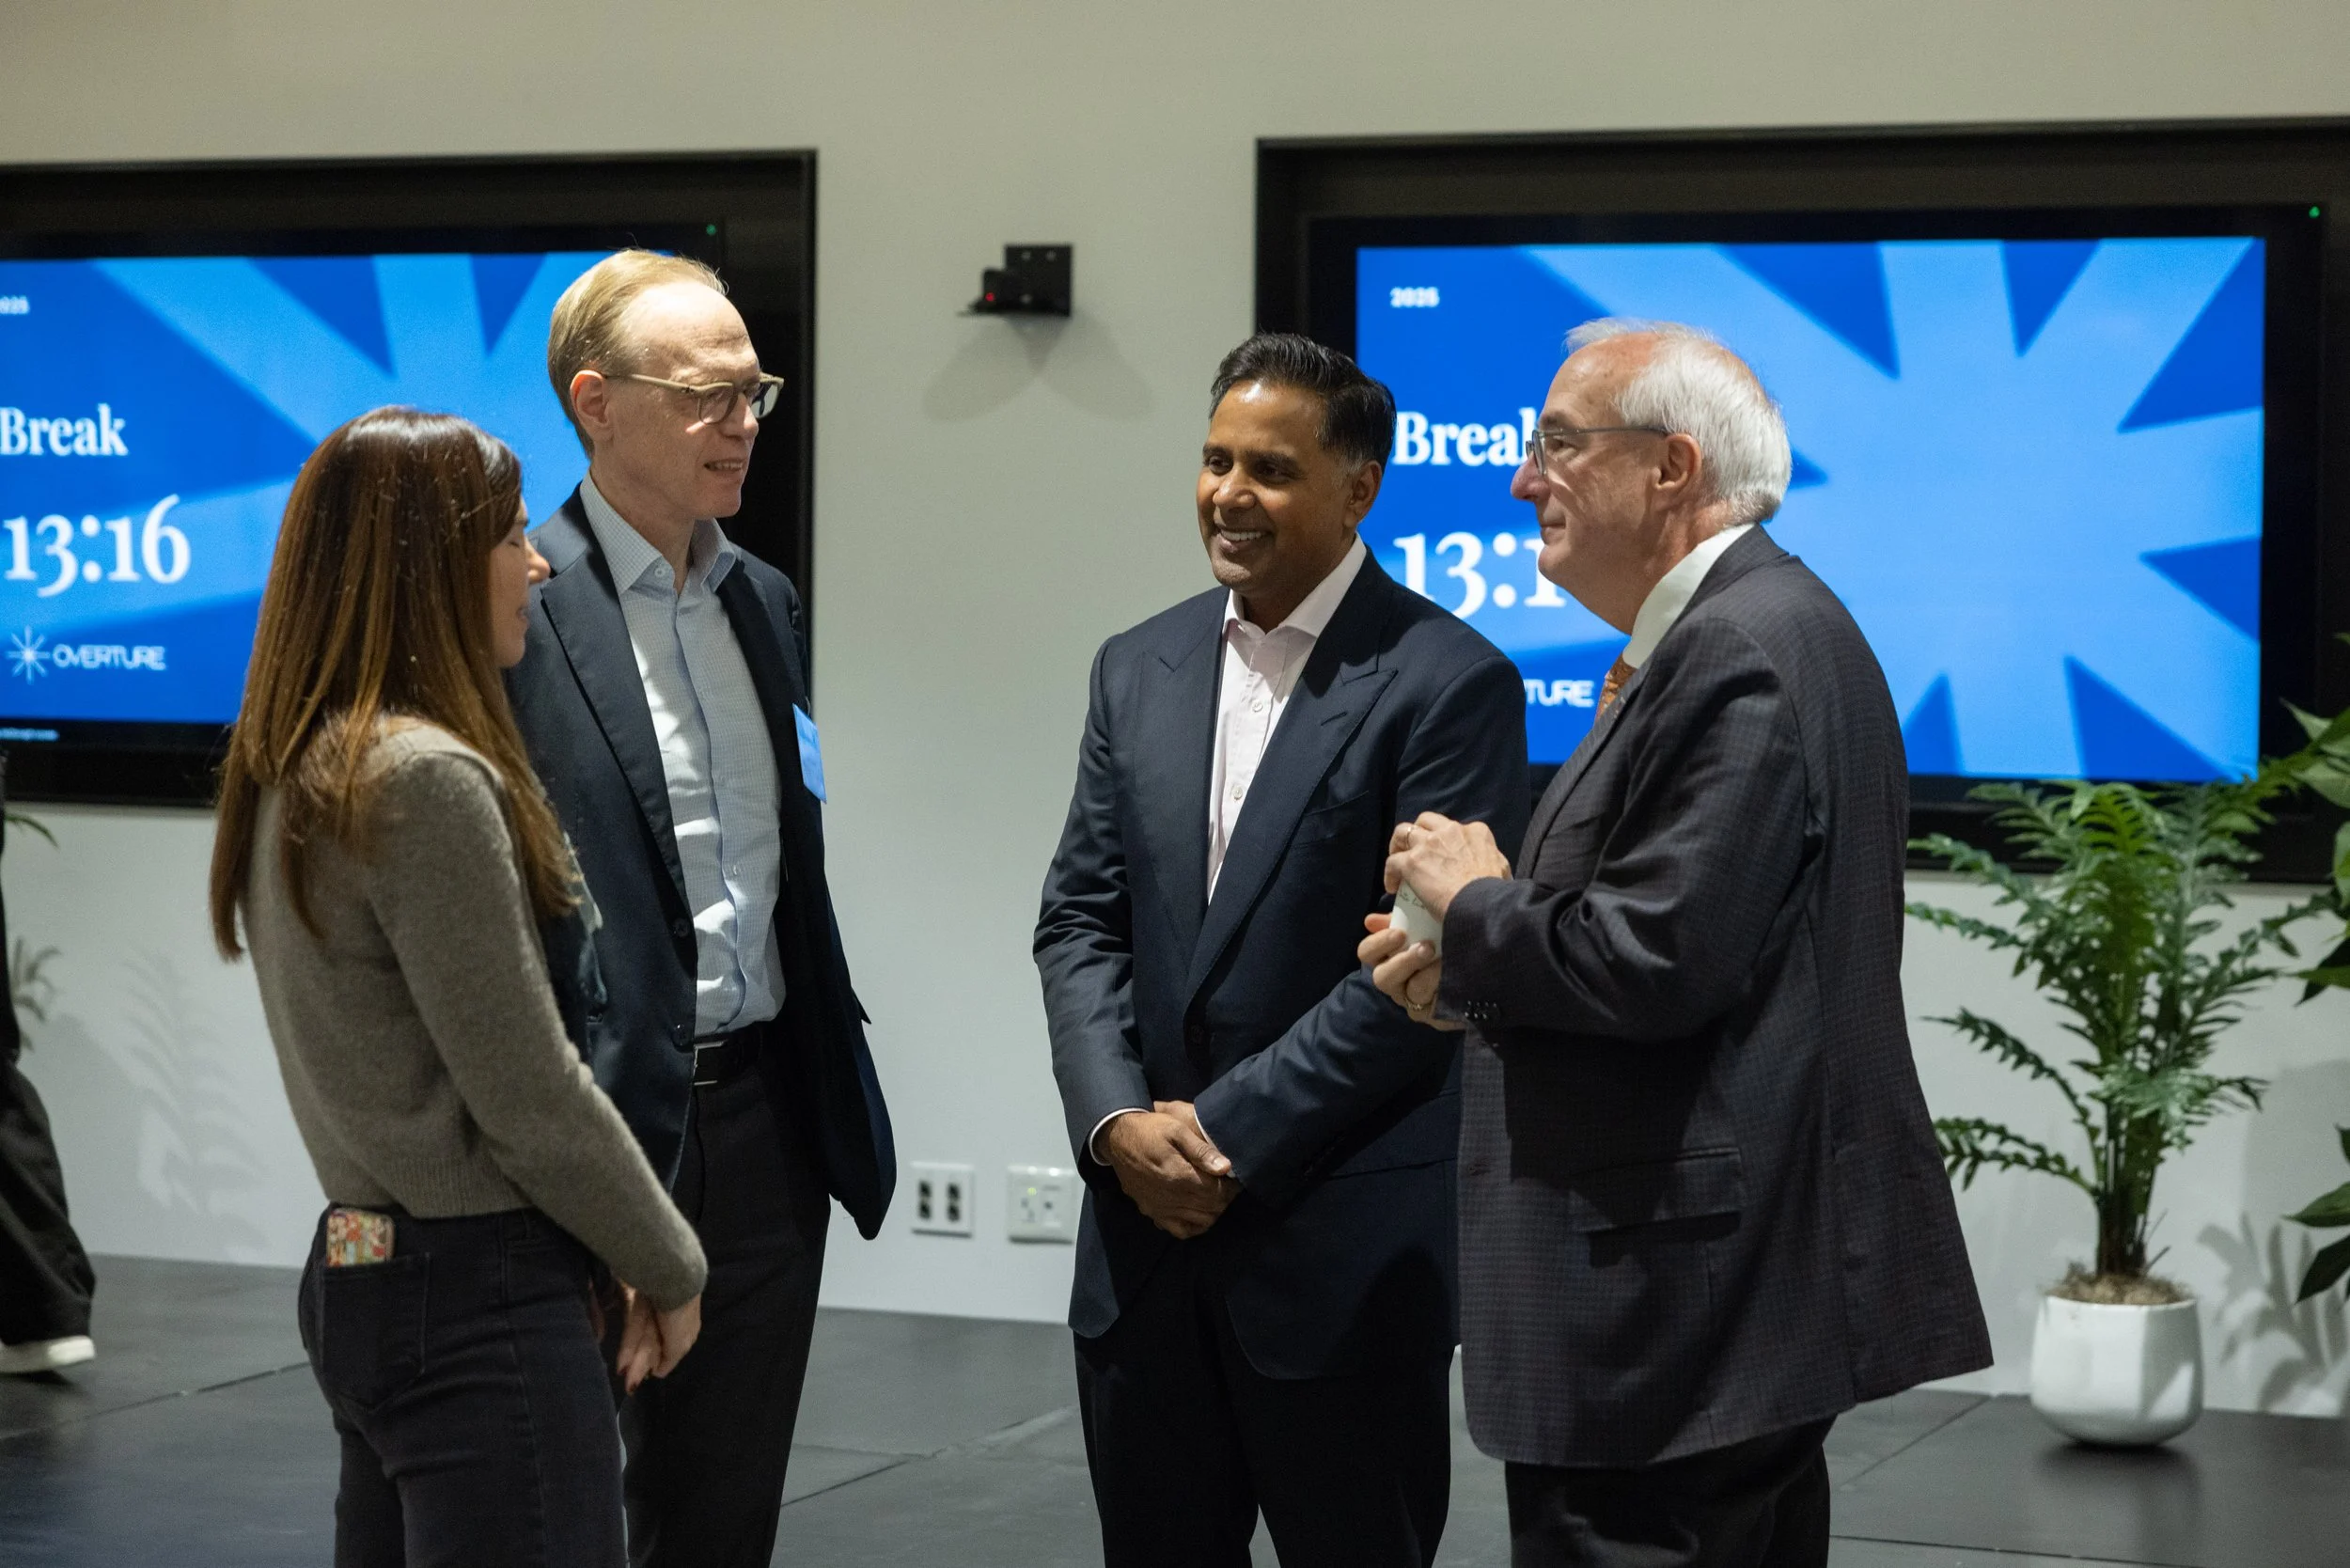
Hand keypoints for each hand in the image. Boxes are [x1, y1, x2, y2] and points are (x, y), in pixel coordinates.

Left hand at [614, 1285, 702, 1392]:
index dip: (657, 1363)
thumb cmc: (682, 1315)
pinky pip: (633, 1327)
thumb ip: (670, 1359)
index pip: (670, 1350)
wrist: (673, 1281)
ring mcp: (653, 1310)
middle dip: (641, 1365)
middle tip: (629, 1386)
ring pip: (642, 1338)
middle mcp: (670, 1319)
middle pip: (653, 1345)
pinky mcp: (638, 1301)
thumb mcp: (681, 1343)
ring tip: (622, 1376)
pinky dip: (628, 1344)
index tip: (647, 1375)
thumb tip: (657, 1373)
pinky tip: (621, 1361)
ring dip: (633, 1357)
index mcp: (687, 1328)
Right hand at [1099, 1105, 1237, 1239]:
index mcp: (1179, 1175)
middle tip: (1228, 1185)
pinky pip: (1180, 1230)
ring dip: (1213, 1211)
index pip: (1217, 1191)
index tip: (1235, 1178)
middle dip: (1225, 1198)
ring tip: (1215, 1195)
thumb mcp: (1176, 1129)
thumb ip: (1201, 1149)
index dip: (1231, 1187)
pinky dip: (1195, 1225)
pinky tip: (1198, 1212)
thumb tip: (1225, 1167)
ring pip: (1201, 1222)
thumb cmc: (1149, 1130)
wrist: (1116, 1138)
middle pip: (1211, 1208)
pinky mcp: (1152, 1213)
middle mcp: (1171, 1197)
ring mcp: (1160, 1208)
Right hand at [1359, 914, 1462, 1030]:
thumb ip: (1401, 913)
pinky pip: (1431, 1006)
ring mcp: (1414, 1001)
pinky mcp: (1433, 1016)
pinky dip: (1443, 987)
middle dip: (1403, 961)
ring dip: (1430, 973)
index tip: (1399, 931)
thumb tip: (1373, 917)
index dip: (1378, 943)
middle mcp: (1398, 981)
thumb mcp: (1427, 916)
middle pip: (1381, 978)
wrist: (1491, 952)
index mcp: (1391, 955)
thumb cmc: (1453, 931)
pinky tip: (1457, 975)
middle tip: (1426, 947)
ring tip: (1446, 958)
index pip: (1367, 953)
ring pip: (1409, 992)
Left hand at [1383, 813, 1510, 920]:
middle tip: (1416, 849)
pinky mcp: (1412, 861)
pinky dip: (1390, 873)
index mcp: (1476, 832)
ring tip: (1398, 859)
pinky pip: (1392, 861)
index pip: (1456, 828)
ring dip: (1398, 844)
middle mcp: (1451, 831)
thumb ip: (1496, 863)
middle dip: (1419, 831)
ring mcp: (1429, 844)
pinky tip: (1393, 887)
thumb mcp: (1503, 870)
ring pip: (1403, 831)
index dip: (1446, 840)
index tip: (1443, 855)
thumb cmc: (1496, 892)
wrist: (1482, 904)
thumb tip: (1496, 872)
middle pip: (1426, 820)